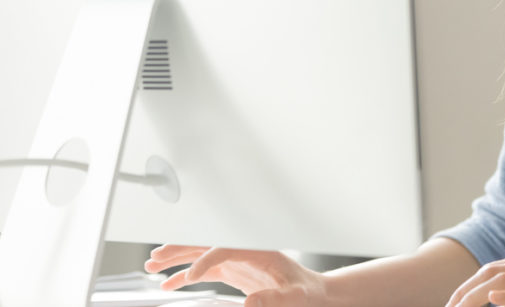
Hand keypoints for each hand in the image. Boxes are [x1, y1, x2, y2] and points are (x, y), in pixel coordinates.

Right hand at [144, 245, 328, 306]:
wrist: (311, 292)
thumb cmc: (306, 292)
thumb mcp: (295, 297)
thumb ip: (275, 299)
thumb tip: (250, 303)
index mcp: (259, 250)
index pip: (226, 248)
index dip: (207, 260)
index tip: (192, 276)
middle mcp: (245, 250)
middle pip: (207, 243)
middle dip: (181, 249)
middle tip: (155, 257)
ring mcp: (237, 260)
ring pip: (201, 254)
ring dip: (177, 258)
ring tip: (151, 265)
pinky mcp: (233, 270)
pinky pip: (205, 270)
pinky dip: (186, 275)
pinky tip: (168, 283)